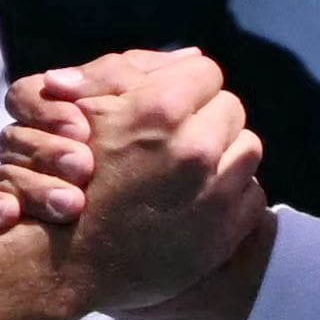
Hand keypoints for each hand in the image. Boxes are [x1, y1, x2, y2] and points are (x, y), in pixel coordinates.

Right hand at [0, 63, 273, 319]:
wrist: (66, 263)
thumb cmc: (70, 180)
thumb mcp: (90, 113)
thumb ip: (136, 76)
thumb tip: (193, 56)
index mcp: (161, 110)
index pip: (206, 72)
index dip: (188, 87)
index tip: (174, 106)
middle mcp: (195, 148)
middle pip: (230, 109)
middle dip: (208, 121)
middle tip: (181, 141)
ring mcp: (215, 192)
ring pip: (247, 149)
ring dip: (225, 156)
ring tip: (192, 172)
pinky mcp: (227, 230)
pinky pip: (252, 194)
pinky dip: (232, 195)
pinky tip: (200, 203)